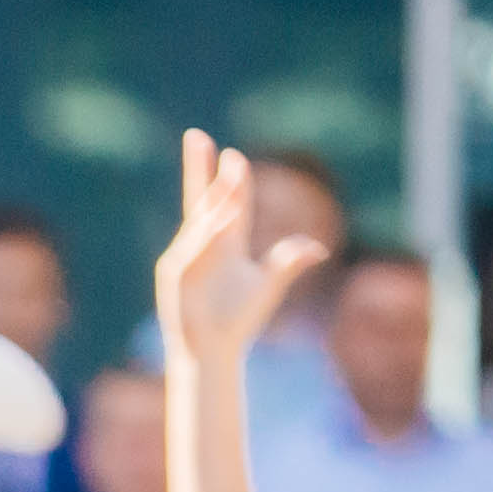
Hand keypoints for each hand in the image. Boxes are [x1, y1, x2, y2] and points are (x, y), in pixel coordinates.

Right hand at [153, 130, 331, 377]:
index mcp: (227, 241)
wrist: (214, 351)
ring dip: (216, 198)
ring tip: (229, 173)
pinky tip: (220, 220)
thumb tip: (319, 248)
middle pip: (203, 199)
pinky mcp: (174, 274)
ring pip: (201, 221)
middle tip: (201, 139)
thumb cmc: (239, 320)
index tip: (230, 153)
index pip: (227, 201)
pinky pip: (191, 248)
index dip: (228, 177)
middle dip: (201, 169)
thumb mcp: (269, 284)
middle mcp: (203, 243)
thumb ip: (289, 261)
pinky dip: (205, 235)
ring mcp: (185, 256)